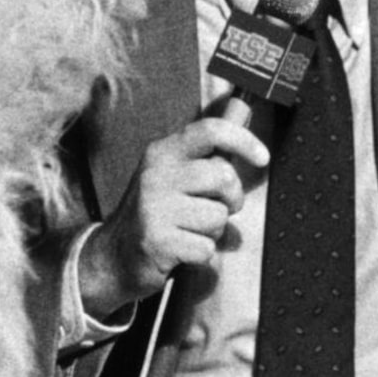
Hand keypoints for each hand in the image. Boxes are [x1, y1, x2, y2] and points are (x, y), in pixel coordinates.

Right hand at [78, 116, 268, 319]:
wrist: (114, 255)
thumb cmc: (156, 213)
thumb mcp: (172, 175)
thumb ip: (204, 156)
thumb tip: (245, 121)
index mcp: (163, 152)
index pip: (210, 131)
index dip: (243, 140)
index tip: (263, 157)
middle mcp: (156, 174)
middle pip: (224, 177)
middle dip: (231, 199)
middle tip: (215, 209)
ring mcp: (154, 207)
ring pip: (219, 217)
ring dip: (213, 231)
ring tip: (189, 231)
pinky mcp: (157, 240)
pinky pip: (207, 248)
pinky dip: (201, 255)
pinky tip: (181, 250)